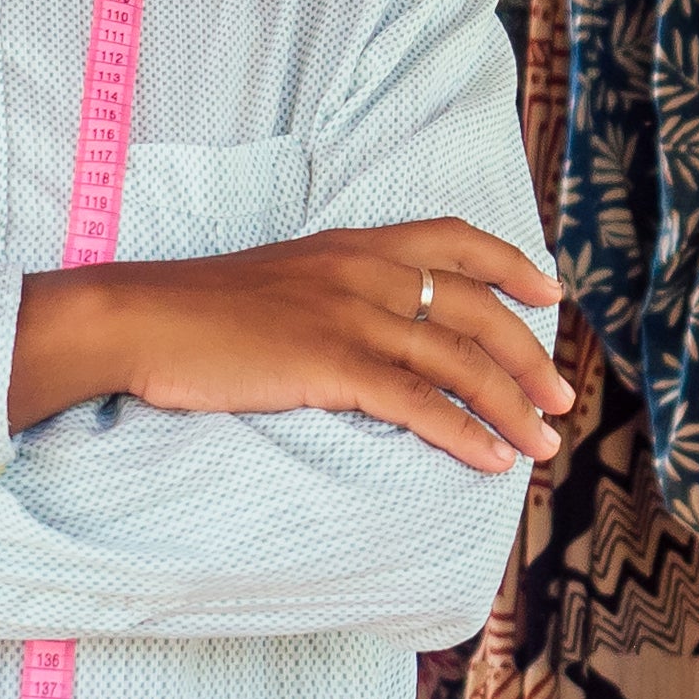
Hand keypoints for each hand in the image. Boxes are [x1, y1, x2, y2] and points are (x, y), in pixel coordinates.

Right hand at [12, 220, 573, 470]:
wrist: (137, 318)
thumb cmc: (193, 312)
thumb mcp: (278, 281)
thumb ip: (330, 291)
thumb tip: (367, 329)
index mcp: (351, 244)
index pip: (454, 239)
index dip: (511, 265)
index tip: (549, 293)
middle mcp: (361, 271)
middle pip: (474, 308)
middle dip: (529, 356)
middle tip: (561, 398)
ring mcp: (348, 315)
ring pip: (458, 360)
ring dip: (512, 405)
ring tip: (542, 444)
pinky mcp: (330, 364)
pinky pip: (418, 402)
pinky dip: (464, 432)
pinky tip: (492, 459)